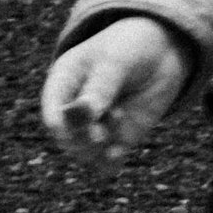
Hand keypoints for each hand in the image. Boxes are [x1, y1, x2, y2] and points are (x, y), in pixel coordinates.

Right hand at [41, 17, 191, 161]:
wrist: (159, 52)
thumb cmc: (129, 49)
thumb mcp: (113, 63)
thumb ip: (98, 90)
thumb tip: (83, 115)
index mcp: (63, 85)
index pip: (53, 115)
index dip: (62, 125)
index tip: (82, 122)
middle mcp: (74, 110)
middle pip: (67, 141)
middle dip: (83, 140)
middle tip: (101, 130)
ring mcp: (95, 127)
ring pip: (86, 155)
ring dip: (100, 148)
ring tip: (120, 115)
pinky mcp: (116, 140)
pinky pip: (106, 164)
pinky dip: (111, 162)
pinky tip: (120, 152)